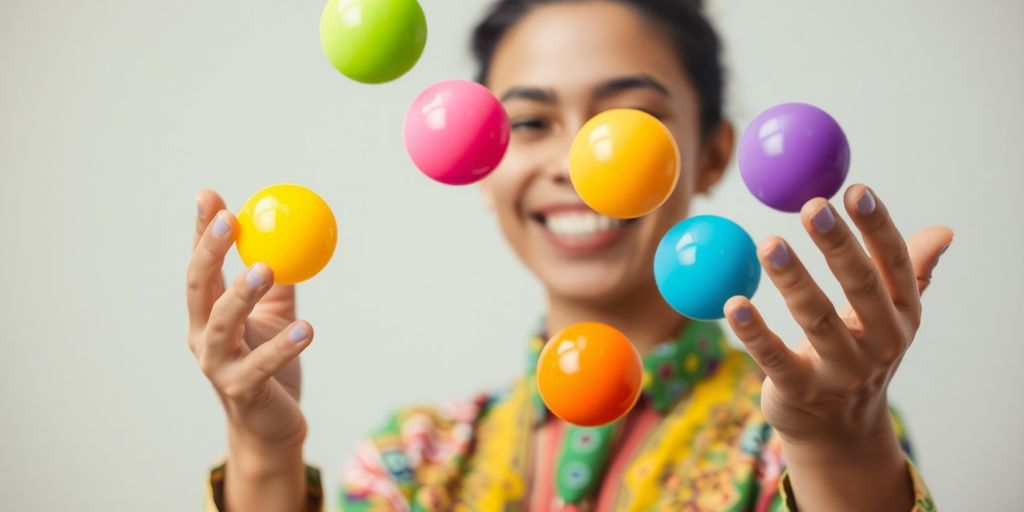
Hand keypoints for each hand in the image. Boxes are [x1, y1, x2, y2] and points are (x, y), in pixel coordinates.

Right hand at [187, 189, 312, 449]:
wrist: (271, 426)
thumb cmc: (270, 364)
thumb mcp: (275, 314)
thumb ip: (279, 279)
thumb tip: (293, 232)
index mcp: (207, 314)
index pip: (201, 264)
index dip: (202, 232)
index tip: (210, 196)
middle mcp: (203, 337)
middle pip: (199, 287)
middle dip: (210, 251)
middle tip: (230, 220)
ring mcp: (218, 365)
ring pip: (223, 323)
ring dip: (241, 293)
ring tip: (265, 268)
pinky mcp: (242, 390)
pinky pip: (263, 364)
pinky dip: (284, 346)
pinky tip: (307, 328)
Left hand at [724, 184, 952, 444]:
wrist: (839, 429)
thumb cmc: (859, 353)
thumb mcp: (889, 317)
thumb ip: (909, 272)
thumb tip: (943, 231)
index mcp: (901, 315)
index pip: (893, 265)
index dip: (877, 227)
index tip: (855, 189)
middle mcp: (879, 343)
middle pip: (859, 287)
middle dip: (839, 246)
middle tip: (813, 207)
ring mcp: (840, 371)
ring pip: (816, 319)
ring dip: (793, 279)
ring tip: (768, 243)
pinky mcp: (800, 390)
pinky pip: (774, 356)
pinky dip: (754, 330)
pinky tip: (734, 302)